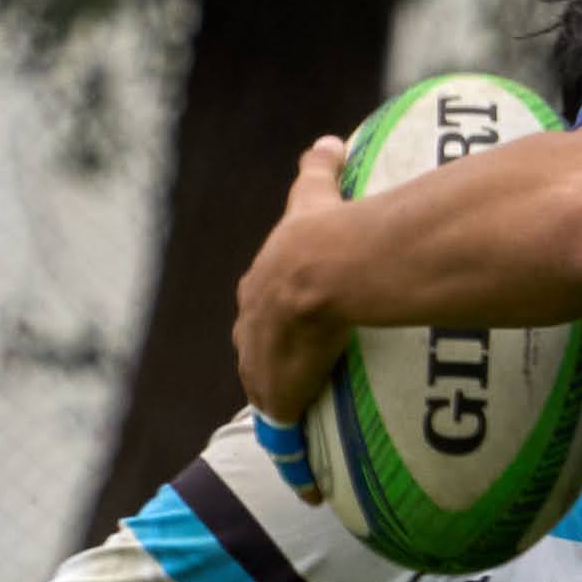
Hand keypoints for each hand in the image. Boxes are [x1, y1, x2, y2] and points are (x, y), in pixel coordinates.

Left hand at [232, 138, 351, 421]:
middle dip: (264, 357)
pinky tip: (301, 442)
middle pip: (253, 346)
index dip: (268, 316)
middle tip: (286, 369)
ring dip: (273, 396)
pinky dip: (289, 428)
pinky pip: (281, 414)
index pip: (257, 304)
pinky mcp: (279, 386)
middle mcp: (252, 323)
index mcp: (259, 284)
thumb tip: (330, 140)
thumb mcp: (315, 194)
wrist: (327, 268)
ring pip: (262, 383)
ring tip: (292, 412)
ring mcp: (262, 358)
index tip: (281, 324)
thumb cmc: (325, 232)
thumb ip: (319, 168)